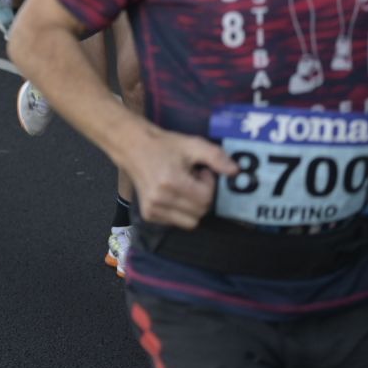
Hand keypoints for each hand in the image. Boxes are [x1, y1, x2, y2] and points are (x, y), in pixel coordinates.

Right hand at [121, 125, 239, 229]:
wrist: (132, 146)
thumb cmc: (164, 145)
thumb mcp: (192, 144)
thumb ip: (216, 157)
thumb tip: (236, 172)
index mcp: (170, 182)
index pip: (206, 199)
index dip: (208, 184)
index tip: (200, 172)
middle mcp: (159, 199)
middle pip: (200, 212)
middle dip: (202, 196)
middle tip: (191, 178)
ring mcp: (152, 209)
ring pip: (190, 222)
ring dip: (192, 206)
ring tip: (182, 187)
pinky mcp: (148, 215)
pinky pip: (177, 222)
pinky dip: (180, 211)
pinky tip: (172, 194)